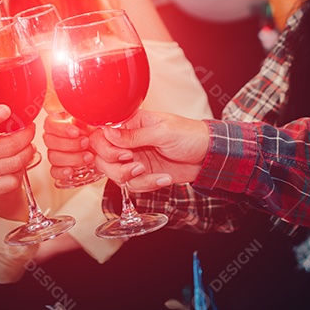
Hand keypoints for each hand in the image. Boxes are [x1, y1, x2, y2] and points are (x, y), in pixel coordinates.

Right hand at [42, 113, 92, 182]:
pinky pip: (54, 171)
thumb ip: (82, 117)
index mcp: (59, 125)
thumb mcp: (91, 123)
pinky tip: (71, 170)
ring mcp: (55, 155)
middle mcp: (54, 140)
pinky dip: (62, 171)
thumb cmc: (95, 135)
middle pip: (50, 141)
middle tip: (86, 143)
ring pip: (53, 157)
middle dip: (70, 144)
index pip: (49, 124)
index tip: (76, 132)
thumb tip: (77, 112)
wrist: (104, 150)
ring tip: (88, 157)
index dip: (61, 129)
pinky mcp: (59, 169)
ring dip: (72, 158)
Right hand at [89, 110, 209, 191]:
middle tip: (137, 166)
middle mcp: (128, 142)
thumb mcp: (162, 132)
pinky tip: (164, 178)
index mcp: (130, 124)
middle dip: (117, 168)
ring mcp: (134, 159)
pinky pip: (133, 185)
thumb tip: (107, 132)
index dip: (106, 148)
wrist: (208, 156)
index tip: (124, 154)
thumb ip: (133, 135)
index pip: (101, 136)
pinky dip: (148, 185)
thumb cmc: (189, 135)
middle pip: (102, 159)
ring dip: (133, 178)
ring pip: (115, 175)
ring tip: (151, 173)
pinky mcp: (143, 174)